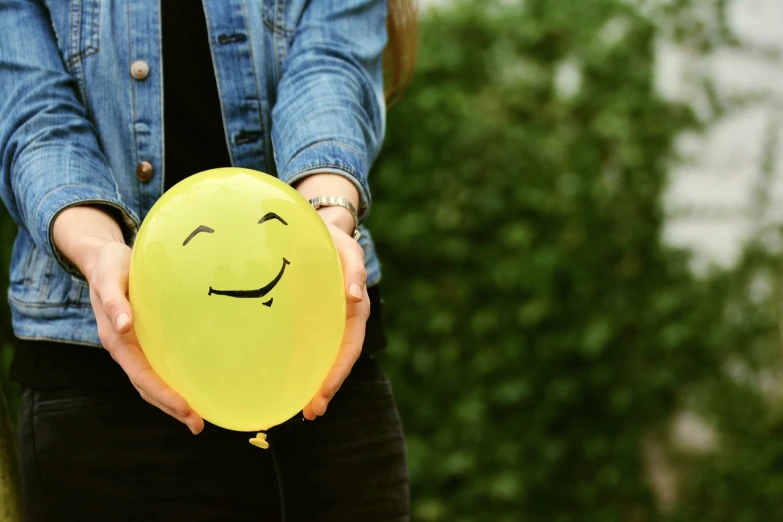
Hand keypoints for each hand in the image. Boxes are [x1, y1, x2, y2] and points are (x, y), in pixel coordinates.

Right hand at [53, 207, 203, 433]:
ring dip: (172, 402)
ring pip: (152, 382)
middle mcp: (125, 349)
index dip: (163, 394)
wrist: (102, 258)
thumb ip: (115, 301)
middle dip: (172, 408)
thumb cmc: (110, 266)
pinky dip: (171, 382)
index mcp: (116, 340)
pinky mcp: (142, 340)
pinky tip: (191, 388)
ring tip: (197, 418)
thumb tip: (123, 325)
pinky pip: (157, 367)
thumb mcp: (110, 278)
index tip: (186, 408)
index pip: (142, 375)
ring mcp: (133, 347)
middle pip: (148, 387)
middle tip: (199, 424)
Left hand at [295, 174, 369, 419]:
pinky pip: (310, 346)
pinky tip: (288, 381)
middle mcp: (341, 320)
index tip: (321, 395)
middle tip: (310, 413)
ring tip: (303, 410)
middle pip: (337, 361)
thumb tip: (355, 295)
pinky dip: (303, 365)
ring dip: (316, 384)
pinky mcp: (310, 319)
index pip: (349, 347)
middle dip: (326, 388)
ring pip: (324, 358)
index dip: (337, 373)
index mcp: (353, 309)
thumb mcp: (346, 249)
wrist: (319, 229)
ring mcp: (326, 322)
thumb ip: (353, 269)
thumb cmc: (332, 238)